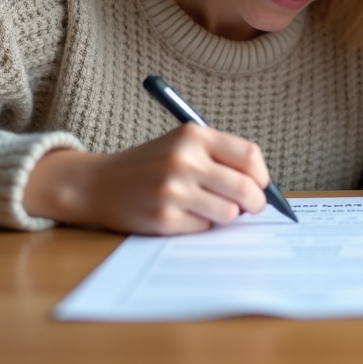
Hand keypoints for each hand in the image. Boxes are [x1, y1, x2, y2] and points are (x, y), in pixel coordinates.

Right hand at [22, 124, 269, 234]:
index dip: (261, 175)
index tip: (260, 184)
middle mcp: (183, 160)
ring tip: (209, 207)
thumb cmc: (150, 164)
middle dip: (256, 202)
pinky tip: (183, 215)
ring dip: (226, 214)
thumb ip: (220, 157)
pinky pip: (205, 228)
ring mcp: (173, 191)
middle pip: (245, 187)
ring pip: (229, 212)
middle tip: (253, 206)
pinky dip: (202, 224)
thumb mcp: (182, 145)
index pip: (249, 156)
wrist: (99, 183)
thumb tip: (263, 187)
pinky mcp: (164, 219)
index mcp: (192, 135)